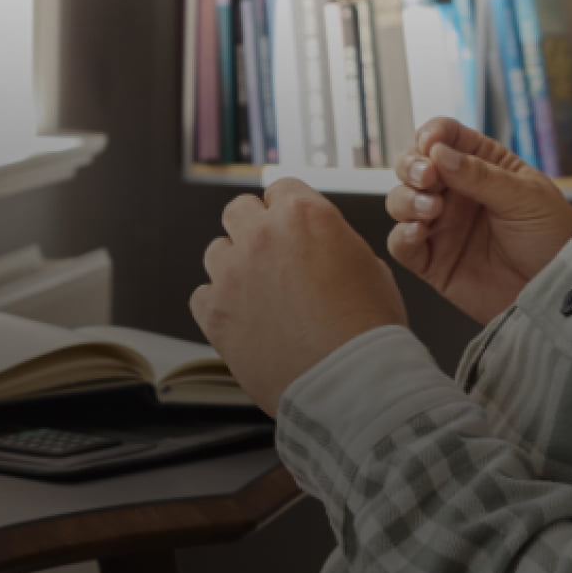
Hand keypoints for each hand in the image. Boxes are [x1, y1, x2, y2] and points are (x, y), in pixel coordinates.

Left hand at [190, 179, 406, 415]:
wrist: (351, 384)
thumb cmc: (369, 330)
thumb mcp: (368, 266)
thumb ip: (333, 244)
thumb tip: (318, 248)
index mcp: (305, 215)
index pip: (281, 188)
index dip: (288, 210)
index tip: (291, 228)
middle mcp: (262, 236)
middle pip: (238, 210)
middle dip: (253, 228)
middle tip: (271, 257)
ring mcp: (232, 274)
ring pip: (216, 251)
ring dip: (234, 266)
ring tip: (260, 295)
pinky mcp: (214, 313)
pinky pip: (202, 295)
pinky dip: (219, 305)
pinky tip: (244, 321)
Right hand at [385, 118, 571, 324]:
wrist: (558, 291)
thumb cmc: (553, 237)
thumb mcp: (524, 198)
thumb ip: (480, 175)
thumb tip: (439, 152)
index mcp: (482, 166)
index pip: (446, 137)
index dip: (432, 135)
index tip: (431, 144)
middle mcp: (457, 193)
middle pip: (414, 165)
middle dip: (411, 165)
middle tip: (427, 176)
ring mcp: (442, 226)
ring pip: (401, 201)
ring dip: (406, 199)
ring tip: (431, 209)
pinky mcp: (433, 262)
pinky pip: (401, 244)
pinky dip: (401, 235)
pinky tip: (419, 232)